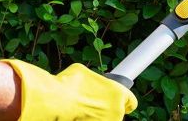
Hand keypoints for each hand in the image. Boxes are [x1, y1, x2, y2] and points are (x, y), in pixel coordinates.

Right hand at [2, 60, 136, 120]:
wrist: (57, 102)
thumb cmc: (68, 84)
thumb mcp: (83, 72)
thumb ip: (93, 79)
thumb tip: (89, 81)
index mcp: (118, 93)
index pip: (131, 102)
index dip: (125, 102)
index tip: (121, 103)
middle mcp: (116, 111)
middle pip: (116, 112)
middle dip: (105, 109)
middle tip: (90, 104)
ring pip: (105, 120)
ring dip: (97, 117)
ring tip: (81, 110)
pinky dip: (89, 120)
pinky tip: (78, 116)